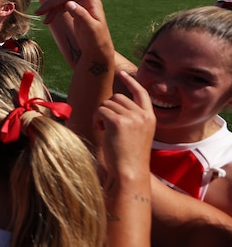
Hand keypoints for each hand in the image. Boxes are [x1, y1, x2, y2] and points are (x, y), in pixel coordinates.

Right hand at [36, 0, 111, 58]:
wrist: (97, 52)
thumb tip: (68, 4)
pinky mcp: (77, 14)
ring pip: (62, 2)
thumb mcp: (90, 29)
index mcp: (93, 3)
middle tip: (38, 12)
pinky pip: (63, 8)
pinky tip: (48, 20)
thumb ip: (81, 15)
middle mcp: (87, 3)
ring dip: (51, 8)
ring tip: (41, 17)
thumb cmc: (97, 41)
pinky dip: (54, 13)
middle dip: (51, 2)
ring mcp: (82, 8)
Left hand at [94, 71, 155, 185]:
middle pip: (117, 97)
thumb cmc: (128, 159)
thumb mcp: (135, 135)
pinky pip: (100, 110)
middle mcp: (143, 115)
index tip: (122, 73)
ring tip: (104, 130)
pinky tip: (101, 130)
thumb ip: (130, 119)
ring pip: (107, 103)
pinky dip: (96, 119)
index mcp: (150, 118)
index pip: (141, 93)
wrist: (130, 173)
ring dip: (100, 115)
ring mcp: (132, 117)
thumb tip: (111, 104)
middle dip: (107, 108)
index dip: (131, 82)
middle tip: (105, 125)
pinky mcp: (119, 121)